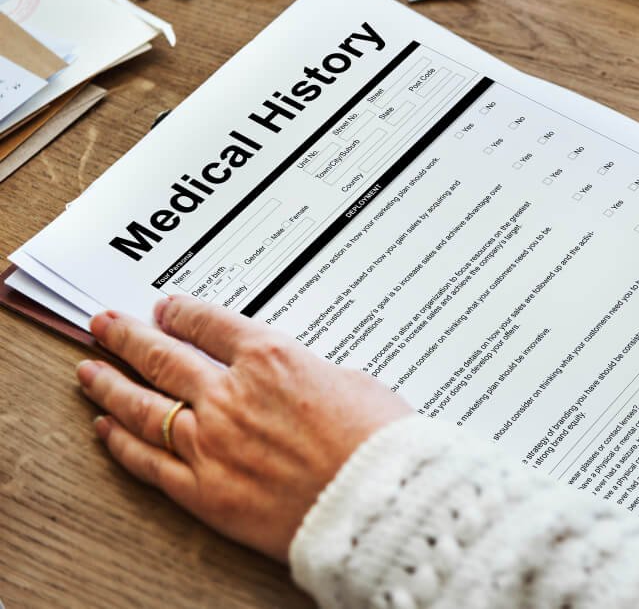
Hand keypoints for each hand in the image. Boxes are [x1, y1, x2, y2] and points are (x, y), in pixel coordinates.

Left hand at [77, 295, 411, 561]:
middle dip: (128, 337)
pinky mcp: (205, 492)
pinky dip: (123, 444)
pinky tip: (106, 429)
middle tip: (104, 325)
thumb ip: (307, 373)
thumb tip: (289, 378)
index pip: (209, 324)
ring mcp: (211, 443)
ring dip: (110, 384)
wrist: (378, 501)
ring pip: (143, 406)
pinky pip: (150, 462)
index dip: (182, 312)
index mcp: (270, 358)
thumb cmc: (378, 442)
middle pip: (163, 357)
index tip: (165, 309)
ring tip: (89, 372)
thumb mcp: (352, 381)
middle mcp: (230, 395)